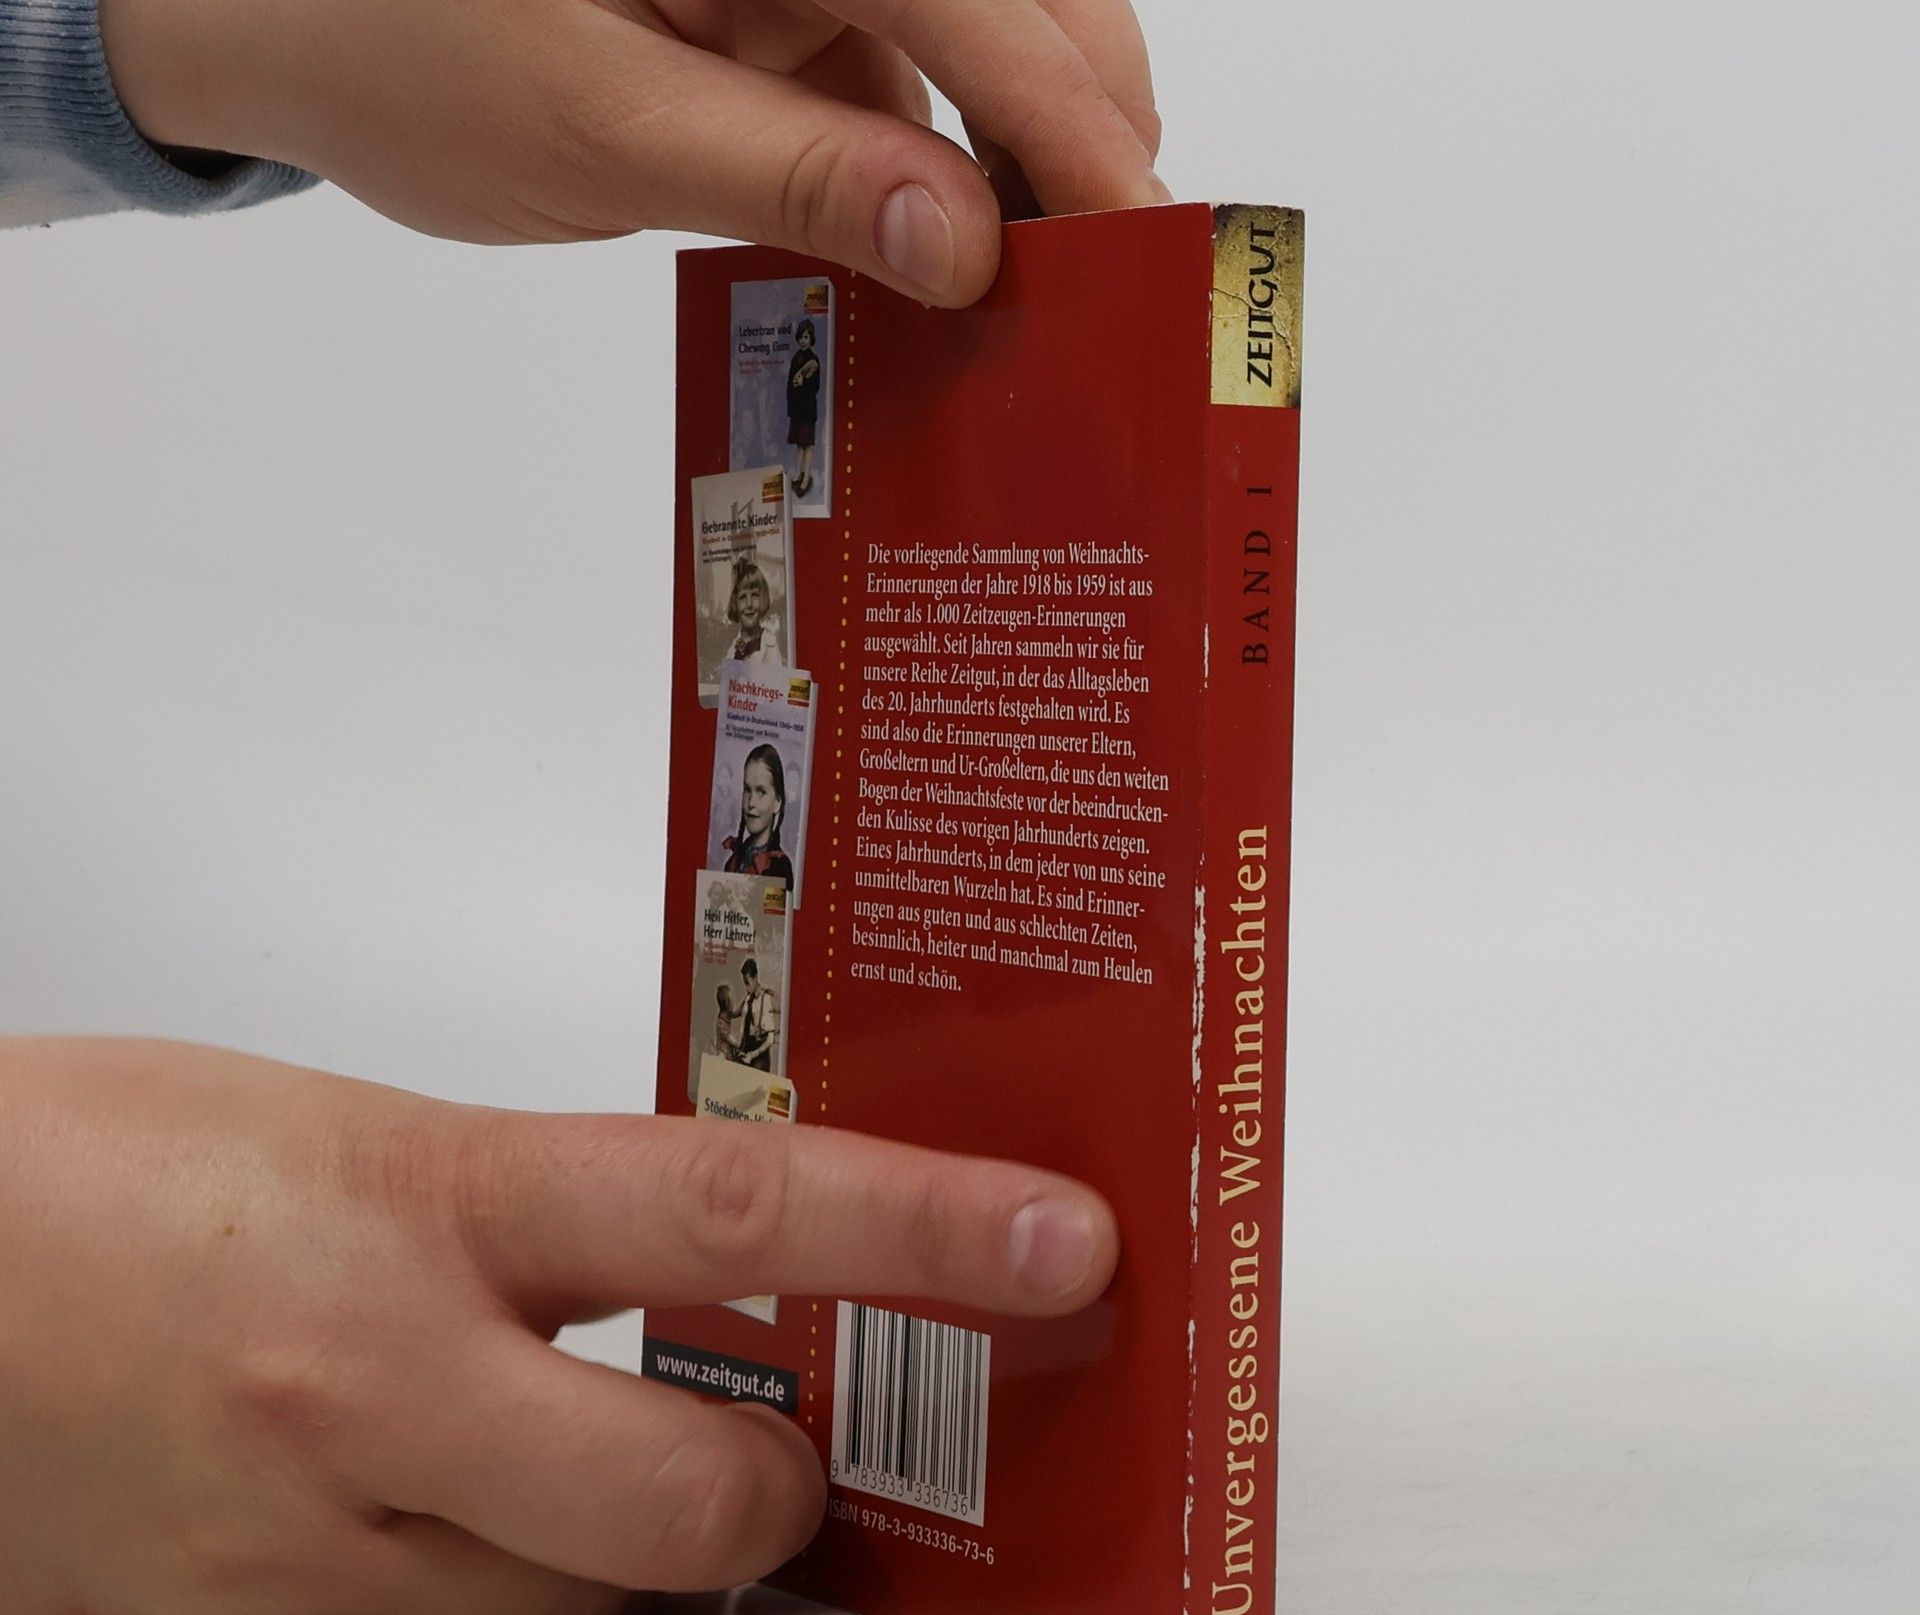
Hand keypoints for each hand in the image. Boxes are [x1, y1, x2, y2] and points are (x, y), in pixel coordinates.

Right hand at [0, 1038, 1114, 1614]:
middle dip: (777, 1502)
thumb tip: (664, 1260)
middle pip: (685, 1504)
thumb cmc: (82, 1160)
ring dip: (615, 1566)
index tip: (1064, 1244)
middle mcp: (377, 1385)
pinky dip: (461, 1599)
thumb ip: (505, 1208)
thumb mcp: (332, 1131)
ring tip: (575, 1473)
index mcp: (422, 1202)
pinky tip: (402, 1514)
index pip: (735, 1211)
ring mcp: (298, 1537)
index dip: (923, 1231)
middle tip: (793, 1460)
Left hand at [97, 0, 1166, 301]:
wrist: (297, 24)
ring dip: (1025, 164)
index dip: (1071, 116)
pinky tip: (962, 272)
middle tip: (1122, 278)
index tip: (1145, 236)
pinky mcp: (790, 20)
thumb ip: (797, 174)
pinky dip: (946, 184)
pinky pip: (907, 95)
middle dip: (1080, 126)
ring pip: (979, 46)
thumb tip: (966, 245)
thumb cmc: (407, 48)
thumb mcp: (605, 128)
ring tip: (1060, 291)